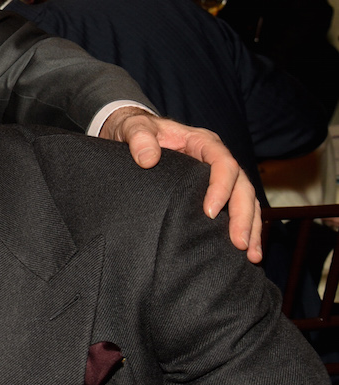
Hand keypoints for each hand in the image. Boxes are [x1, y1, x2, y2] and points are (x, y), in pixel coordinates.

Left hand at [99, 107, 261, 262]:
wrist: (134, 136)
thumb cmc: (137, 132)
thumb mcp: (133, 128)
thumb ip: (138, 138)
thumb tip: (148, 159)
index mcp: (203, 143)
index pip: (224, 163)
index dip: (221, 186)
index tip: (209, 212)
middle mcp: (216, 160)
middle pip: (242, 186)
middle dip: (243, 215)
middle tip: (239, 243)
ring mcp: (218, 177)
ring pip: (246, 201)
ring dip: (251, 228)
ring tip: (251, 255)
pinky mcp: (214, 192)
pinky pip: (235, 210)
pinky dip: (243, 229)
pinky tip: (244, 252)